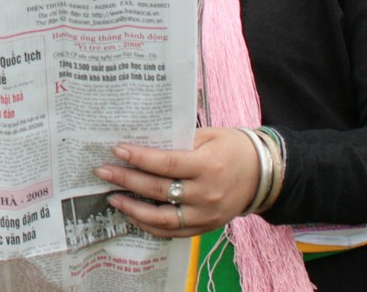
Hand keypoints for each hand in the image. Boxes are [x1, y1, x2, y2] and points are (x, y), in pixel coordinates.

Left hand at [94, 127, 259, 237]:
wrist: (264, 174)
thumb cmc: (233, 148)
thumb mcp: (209, 135)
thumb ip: (180, 141)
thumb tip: (145, 142)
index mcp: (208, 165)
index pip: (167, 164)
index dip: (140, 158)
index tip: (117, 150)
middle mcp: (206, 193)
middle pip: (159, 190)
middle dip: (126, 180)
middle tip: (102, 172)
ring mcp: (206, 214)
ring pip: (162, 218)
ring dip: (133, 208)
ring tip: (112, 197)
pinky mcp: (205, 227)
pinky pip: (172, 231)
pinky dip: (150, 225)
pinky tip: (133, 214)